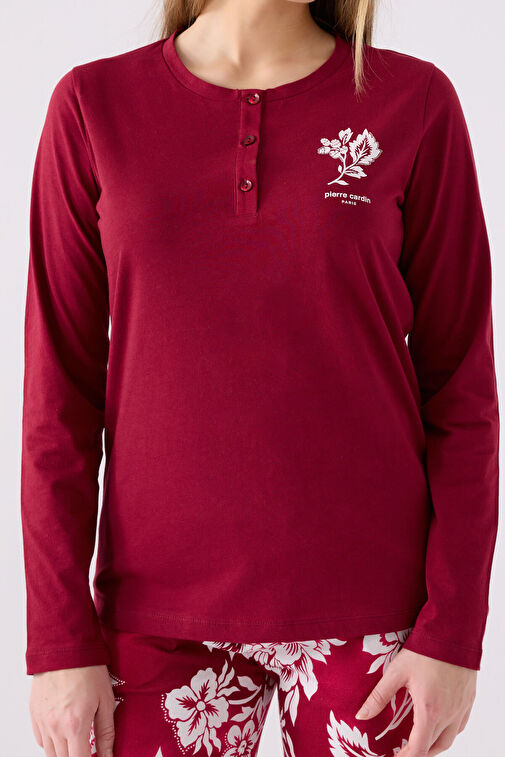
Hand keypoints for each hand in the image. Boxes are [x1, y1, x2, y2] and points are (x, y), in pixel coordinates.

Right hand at [29, 665, 115, 756]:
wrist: (65, 647)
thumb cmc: (88, 669)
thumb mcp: (105, 700)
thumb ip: (106, 732)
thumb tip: (108, 754)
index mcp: (75, 725)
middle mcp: (55, 727)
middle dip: (77, 756)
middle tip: (87, 747)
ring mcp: (42, 721)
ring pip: (50, 753)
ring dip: (64, 751)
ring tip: (76, 739)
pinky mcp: (34, 713)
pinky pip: (40, 739)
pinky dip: (51, 741)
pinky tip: (63, 732)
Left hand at [355, 648, 476, 755]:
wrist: (452, 631)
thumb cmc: (424, 650)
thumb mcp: (396, 672)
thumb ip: (378, 696)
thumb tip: (360, 715)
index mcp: (430, 711)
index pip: (418, 749)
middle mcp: (449, 715)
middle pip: (434, 747)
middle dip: (418, 753)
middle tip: (403, 750)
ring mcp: (461, 708)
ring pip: (449, 739)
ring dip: (433, 745)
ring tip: (419, 742)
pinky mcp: (468, 699)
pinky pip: (460, 725)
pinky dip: (448, 732)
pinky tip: (439, 725)